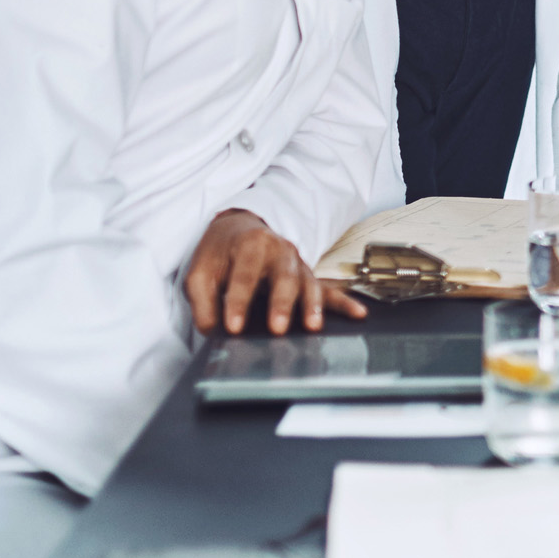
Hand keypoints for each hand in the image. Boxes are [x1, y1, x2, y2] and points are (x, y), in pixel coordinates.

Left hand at [182, 211, 365, 335]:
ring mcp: (296, 263)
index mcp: (250, 244)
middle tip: (276, 328)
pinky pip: (328, 289)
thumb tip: (212, 330)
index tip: (233, 327)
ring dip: (311, 305)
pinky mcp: (306, 276)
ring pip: (308, 283)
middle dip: (280, 303)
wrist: (238, 227)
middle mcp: (279, 250)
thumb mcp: (200, 271)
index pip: (244, 276)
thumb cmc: (219, 252)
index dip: (238, 302)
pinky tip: (358, 314)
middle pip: (283, 277)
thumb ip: (203, 302)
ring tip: (312, 327)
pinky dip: (344, 302)